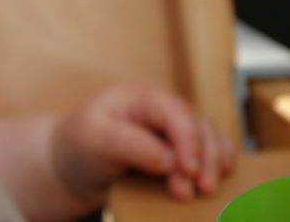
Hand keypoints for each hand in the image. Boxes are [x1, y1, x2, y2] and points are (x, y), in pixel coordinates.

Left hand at [50, 82, 236, 204]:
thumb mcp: (94, 140)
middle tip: (196, 190)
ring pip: (211, 140)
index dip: (189, 142)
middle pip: (200, 128)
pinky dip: (217, 168)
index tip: (187, 172)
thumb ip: (130, 145)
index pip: (177, 114)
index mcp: (141, 97)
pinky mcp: (178, 152)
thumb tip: (170, 161)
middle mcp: (163, 111)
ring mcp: (173, 131)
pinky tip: (213, 182)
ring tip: (204, 191)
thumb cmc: (79, 146)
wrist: (72, 167)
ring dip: (214, 165)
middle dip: (203, 160)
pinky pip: (209, 155)